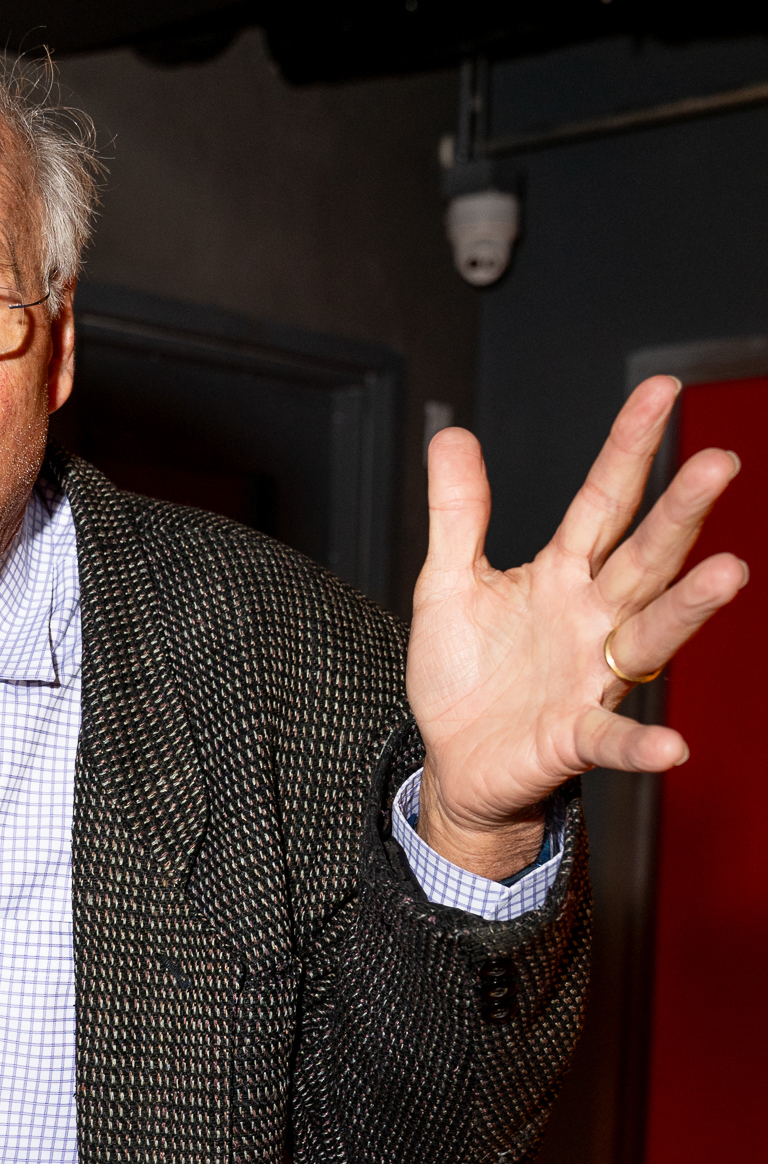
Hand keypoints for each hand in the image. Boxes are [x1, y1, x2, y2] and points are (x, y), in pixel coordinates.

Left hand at [407, 375, 745, 877]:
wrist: (455, 758)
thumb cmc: (465, 673)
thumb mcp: (449, 584)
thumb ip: (458, 514)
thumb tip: (451, 436)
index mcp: (561, 575)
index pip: (602, 501)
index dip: (629, 447)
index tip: (661, 389)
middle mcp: (591, 619)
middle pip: (643, 557)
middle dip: (679, 513)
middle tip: (718, 462)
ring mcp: (590, 677)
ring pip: (649, 634)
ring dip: (688, 607)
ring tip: (729, 574)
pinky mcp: (574, 736)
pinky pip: (613, 740)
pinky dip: (642, 744)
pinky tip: (672, 746)